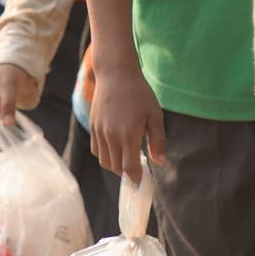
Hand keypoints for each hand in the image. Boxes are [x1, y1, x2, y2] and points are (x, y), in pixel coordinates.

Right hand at [0, 61, 37, 125]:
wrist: (19, 62)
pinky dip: (6, 108)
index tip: (1, 104)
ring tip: (10, 95)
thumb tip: (8, 124)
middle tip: (8, 98)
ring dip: (3, 110)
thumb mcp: (9, 86)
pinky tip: (11, 99)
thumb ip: (7, 105)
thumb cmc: (10, 70)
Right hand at [89, 64, 166, 183]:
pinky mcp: (93, 126)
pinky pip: (96, 149)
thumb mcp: (155, 115)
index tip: (141, 181)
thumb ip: (158, 141)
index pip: (129, 168)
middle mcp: (111, 136)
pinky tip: (115, 147)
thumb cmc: (139, 93)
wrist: (116, 74)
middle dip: (126, 173)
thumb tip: (161, 163)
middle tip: (137, 168)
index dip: (135, 178)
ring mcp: (99, 131)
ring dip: (115, 165)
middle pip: (115, 168)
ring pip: (104, 160)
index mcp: (128, 135)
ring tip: (126, 158)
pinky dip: (104, 154)